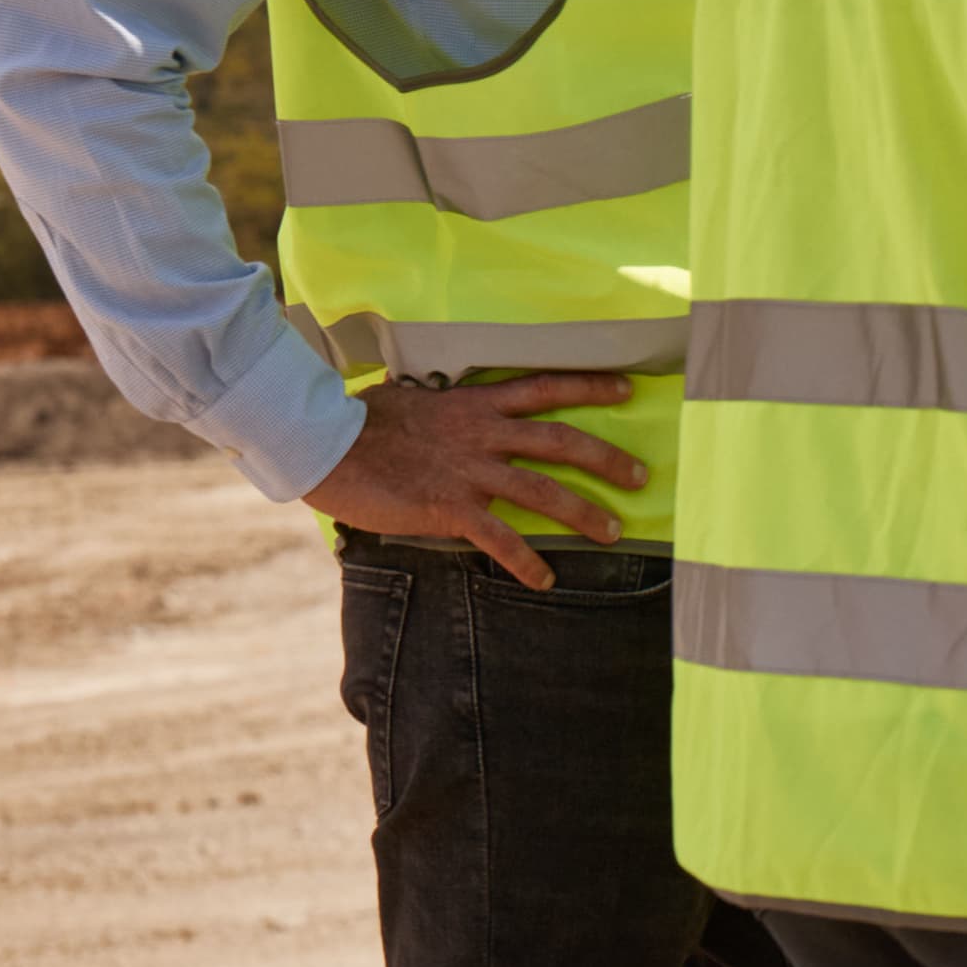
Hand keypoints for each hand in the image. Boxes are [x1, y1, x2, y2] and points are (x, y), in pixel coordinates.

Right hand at [301, 373, 644, 588]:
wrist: (325, 444)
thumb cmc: (361, 422)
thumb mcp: (414, 401)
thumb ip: (444, 410)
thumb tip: (445, 410)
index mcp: (476, 403)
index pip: (545, 387)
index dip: (590, 386)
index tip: (628, 388)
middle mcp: (483, 433)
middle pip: (562, 441)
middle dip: (607, 459)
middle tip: (641, 476)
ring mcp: (470, 471)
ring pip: (544, 490)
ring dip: (583, 513)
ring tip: (613, 532)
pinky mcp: (450, 507)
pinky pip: (499, 538)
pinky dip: (526, 561)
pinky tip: (545, 579)